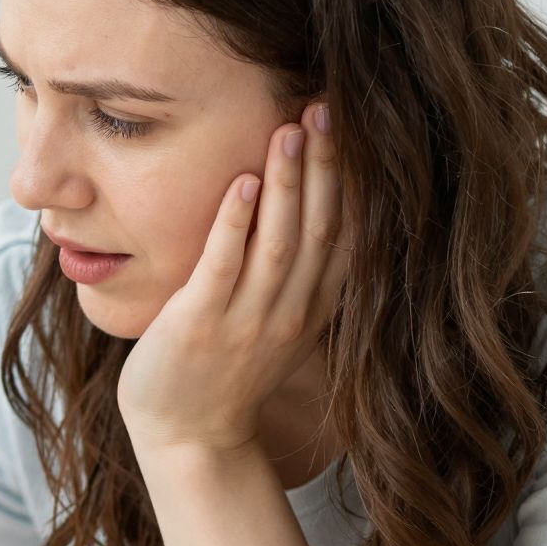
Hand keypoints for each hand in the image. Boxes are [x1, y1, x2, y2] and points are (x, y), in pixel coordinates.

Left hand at [116, 102, 348, 455]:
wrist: (189, 439)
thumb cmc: (224, 373)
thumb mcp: (277, 325)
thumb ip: (296, 276)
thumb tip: (305, 211)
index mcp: (312, 309)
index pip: (347, 235)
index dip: (355, 181)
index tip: (357, 128)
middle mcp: (289, 313)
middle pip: (321, 228)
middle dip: (327, 167)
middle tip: (328, 106)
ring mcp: (246, 321)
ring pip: (280, 242)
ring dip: (288, 184)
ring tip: (290, 128)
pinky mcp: (198, 326)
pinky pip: (223, 268)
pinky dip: (235, 224)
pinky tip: (243, 184)